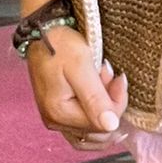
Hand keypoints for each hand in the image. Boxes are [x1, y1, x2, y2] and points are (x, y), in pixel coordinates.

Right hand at [25, 26, 129, 150]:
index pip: (103, 126)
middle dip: (111, 104)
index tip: (119, 77)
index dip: (117, 103)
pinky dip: (96, 109)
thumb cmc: (59, 44)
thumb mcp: (80, 66)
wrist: (42, 31)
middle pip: (99, 130)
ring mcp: (56, 118)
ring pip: (93, 129)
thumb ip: (95, 97)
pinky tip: (98, 90)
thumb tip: (110, 126)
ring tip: (102, 79)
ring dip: (105, 106)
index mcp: (59, 113)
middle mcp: (56, 121)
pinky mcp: (59, 111)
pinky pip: (84, 124)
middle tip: (109, 76)